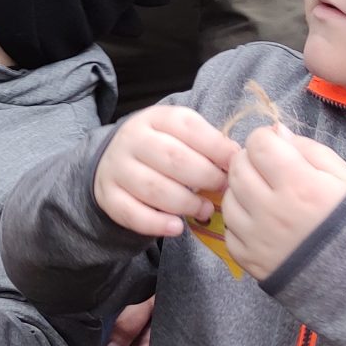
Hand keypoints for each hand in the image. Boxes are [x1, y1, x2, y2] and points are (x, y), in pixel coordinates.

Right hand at [93, 107, 237, 239]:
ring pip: (154, 188)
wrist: (114, 161)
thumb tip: (236, 158)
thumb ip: (208, 143)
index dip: (216, 147)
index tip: (235, 164)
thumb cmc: (161, 149)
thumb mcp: (181, 135)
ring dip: (186, 203)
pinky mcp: (108, 197)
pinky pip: (132, 214)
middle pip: (173, 158)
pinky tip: (177, 227)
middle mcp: (132, 139)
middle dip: (205, 176)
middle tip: (222, 188)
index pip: (188, 127)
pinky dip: (157, 224)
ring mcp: (117, 168)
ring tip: (205, 210)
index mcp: (155, 118)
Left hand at [221, 125, 345, 277]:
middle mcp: (271, 209)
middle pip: (237, 167)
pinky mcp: (246, 258)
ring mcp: (255, 236)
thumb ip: (308, 149)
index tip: (275, 148)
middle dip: (249, 160)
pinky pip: (229, 227)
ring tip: (263, 196)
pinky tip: (260, 221)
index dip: (265, 140)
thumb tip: (277, 132)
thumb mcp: (343, 176)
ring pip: (228, 196)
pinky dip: (240, 220)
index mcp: (298, 184)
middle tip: (266, 170)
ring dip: (242, 190)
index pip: (258, 143)